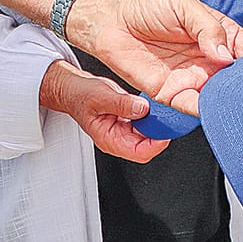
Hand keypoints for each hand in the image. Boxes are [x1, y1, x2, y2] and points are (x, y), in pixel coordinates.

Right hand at [40, 60, 168, 162]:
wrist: (74, 89)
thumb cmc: (81, 96)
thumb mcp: (100, 96)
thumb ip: (122, 104)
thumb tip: (143, 109)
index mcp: (110, 140)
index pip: (140, 152)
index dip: (157, 143)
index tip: (166, 128)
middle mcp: (119, 139)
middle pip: (148, 146)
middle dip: (161, 132)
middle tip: (169, 115)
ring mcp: (124, 130)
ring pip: (149, 134)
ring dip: (158, 123)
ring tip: (162, 108)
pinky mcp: (128, 121)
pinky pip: (145, 122)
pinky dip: (153, 115)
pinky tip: (154, 105)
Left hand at [65, 0, 242, 115]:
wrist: (112, 18)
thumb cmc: (147, 5)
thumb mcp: (185, 6)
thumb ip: (207, 27)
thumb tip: (224, 53)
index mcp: (219, 35)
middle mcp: (209, 59)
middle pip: (238, 77)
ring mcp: (192, 77)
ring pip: (218, 94)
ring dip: (229, 99)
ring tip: (240, 100)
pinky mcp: (171, 92)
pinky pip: (190, 105)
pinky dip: (201, 109)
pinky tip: (210, 106)